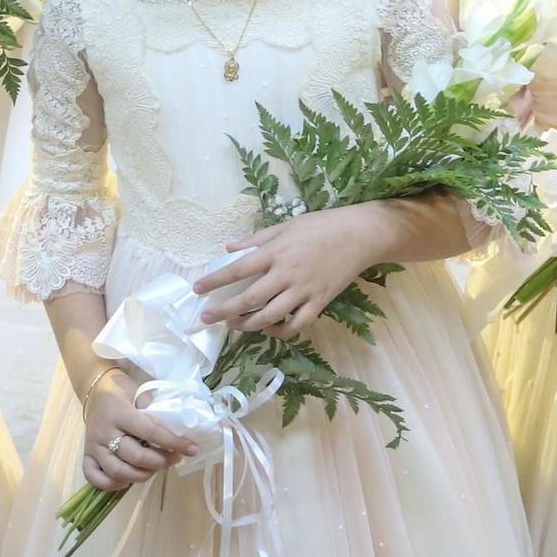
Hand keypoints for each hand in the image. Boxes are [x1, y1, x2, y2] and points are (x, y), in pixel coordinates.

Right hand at [82, 368, 196, 491]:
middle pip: (135, 457)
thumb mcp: (140, 392)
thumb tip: (178, 429)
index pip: (150, 431)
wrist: (96, 389)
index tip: (193, 448)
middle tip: (174, 458)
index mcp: (118, 412)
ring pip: (118, 472)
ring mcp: (93, 446)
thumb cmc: (122, 391)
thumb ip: (154, 411)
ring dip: (142, 475)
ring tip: (156, 468)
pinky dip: (113, 484)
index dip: (173, 442)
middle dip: (160, 461)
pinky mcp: (86, 456)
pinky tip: (129, 478)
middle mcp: (103, 432)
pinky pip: (95, 478)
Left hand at [194, 204, 376, 340]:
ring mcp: (304, 291)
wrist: (359, 235)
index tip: (197, 289)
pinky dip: (280, 331)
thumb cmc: (321, 225)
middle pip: (249, 299)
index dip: (215, 281)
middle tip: (206, 318)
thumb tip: (229, 248)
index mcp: (275, 251)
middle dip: (224, 310)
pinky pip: (297, 324)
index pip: (237, 270)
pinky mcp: (320, 302)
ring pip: (270, 316)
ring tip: (233, 325)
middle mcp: (286, 273)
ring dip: (248, 324)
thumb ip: (256, 239)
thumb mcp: (286, 225)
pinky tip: (269, 329)